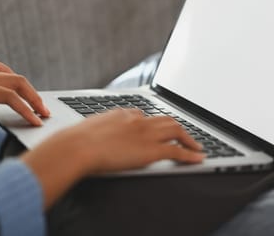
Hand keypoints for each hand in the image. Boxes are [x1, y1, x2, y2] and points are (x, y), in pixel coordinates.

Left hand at [0, 50, 48, 125]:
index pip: (10, 98)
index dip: (26, 110)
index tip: (38, 123)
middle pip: (18, 82)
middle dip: (35, 98)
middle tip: (46, 114)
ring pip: (11, 75)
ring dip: (26, 88)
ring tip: (35, 102)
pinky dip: (9, 77)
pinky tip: (10, 85)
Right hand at [21, 109, 204, 208]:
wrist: (78, 146)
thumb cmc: (76, 141)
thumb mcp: (89, 129)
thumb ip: (98, 130)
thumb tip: (94, 137)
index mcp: (122, 114)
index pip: (144, 115)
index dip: (154, 123)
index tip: (157, 128)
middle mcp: (138, 120)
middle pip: (166, 120)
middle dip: (178, 127)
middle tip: (185, 136)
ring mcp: (146, 134)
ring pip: (176, 131)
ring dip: (189, 140)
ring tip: (196, 147)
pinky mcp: (151, 150)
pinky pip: (177, 151)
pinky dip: (190, 155)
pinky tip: (197, 158)